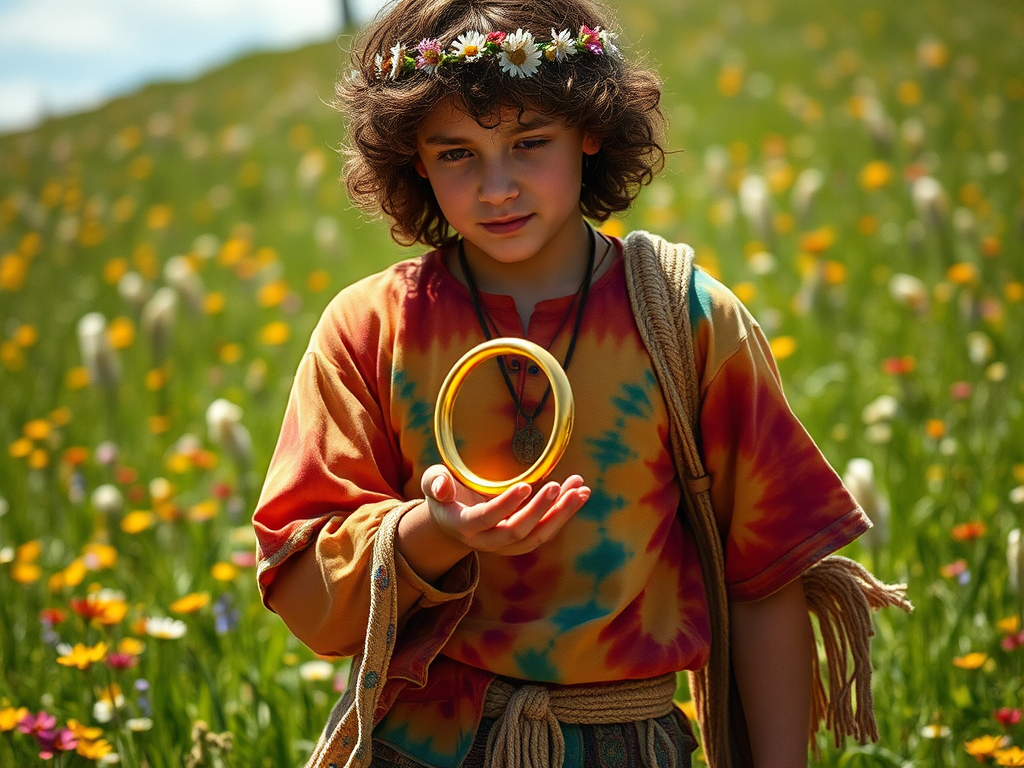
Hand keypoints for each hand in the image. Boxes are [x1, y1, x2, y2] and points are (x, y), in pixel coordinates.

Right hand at [420, 464, 589, 555]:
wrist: (454, 522)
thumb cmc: (444, 495)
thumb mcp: (433, 484)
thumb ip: (434, 482)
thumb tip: (441, 485)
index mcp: (465, 525)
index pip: (487, 518)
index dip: (506, 504)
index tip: (526, 485)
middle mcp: (487, 541)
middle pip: (518, 531)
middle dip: (540, 509)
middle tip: (559, 486)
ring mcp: (507, 544)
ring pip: (538, 535)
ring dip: (561, 513)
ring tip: (580, 490)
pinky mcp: (522, 540)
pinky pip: (546, 531)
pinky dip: (564, 514)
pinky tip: (579, 494)